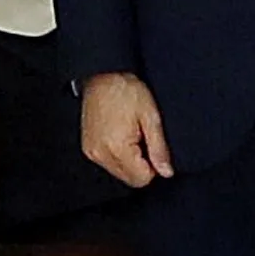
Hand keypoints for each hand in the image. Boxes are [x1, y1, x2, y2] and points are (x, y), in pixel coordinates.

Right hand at [81, 71, 171, 188]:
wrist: (103, 76)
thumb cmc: (125, 90)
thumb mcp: (151, 117)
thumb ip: (159, 148)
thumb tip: (166, 172)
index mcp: (117, 148)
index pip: (142, 179)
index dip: (154, 166)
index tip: (153, 146)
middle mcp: (100, 154)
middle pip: (130, 179)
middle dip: (142, 164)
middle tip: (142, 137)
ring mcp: (92, 152)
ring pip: (119, 172)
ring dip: (130, 159)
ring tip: (131, 133)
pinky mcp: (88, 148)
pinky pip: (108, 163)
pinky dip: (118, 154)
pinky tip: (120, 134)